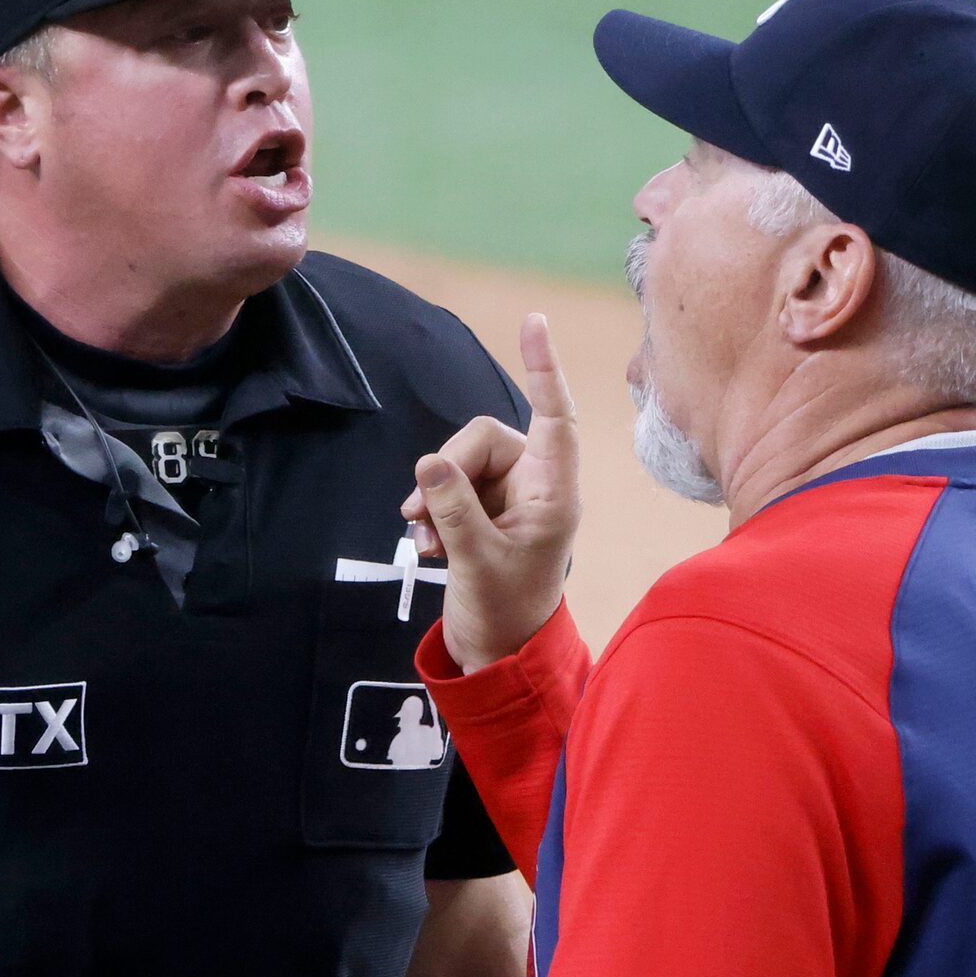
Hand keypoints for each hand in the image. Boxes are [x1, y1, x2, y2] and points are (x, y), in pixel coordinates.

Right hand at [403, 313, 579, 673]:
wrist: (496, 653)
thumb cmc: (505, 612)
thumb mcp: (477, 561)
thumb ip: (453, 511)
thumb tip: (428, 464)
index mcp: (553, 492)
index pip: (553, 416)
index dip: (543, 369)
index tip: (534, 323)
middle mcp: (535, 485)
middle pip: (482, 439)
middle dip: (447, 471)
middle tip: (422, 517)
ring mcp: (508, 497)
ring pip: (458, 462)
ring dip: (433, 498)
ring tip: (424, 541)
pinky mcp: (482, 511)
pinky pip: (447, 485)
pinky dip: (431, 512)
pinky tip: (426, 547)